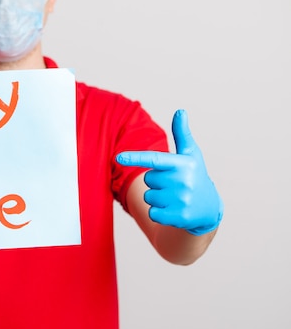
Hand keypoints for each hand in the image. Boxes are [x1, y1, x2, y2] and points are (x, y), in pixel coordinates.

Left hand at [116, 110, 222, 234]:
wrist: (209, 209)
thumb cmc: (194, 176)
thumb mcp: (191, 155)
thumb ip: (182, 134)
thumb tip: (180, 111)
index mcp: (183, 164)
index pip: (154, 159)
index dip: (135, 158)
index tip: (118, 157)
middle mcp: (183, 182)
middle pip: (148, 179)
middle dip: (157, 181)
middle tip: (174, 184)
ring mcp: (181, 201)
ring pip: (148, 197)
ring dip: (157, 198)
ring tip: (174, 197)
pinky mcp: (178, 218)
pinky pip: (152, 213)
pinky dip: (158, 212)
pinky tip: (173, 210)